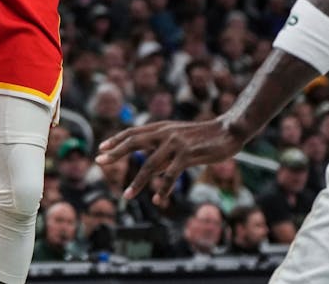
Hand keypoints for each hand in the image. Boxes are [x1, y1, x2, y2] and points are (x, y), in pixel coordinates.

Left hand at [97, 117, 238, 205]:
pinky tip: (158, 200)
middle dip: (115, 153)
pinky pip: (171, 175)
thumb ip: (164, 153)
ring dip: (138, 182)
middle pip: (134, 142)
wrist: (229, 130)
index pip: (133, 132)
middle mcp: (165, 133)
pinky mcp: (187, 154)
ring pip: (150, 164)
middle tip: (99, 162)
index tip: (101, 148)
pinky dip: (163, 188)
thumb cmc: (204, 137)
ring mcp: (175, 143)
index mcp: (161, 127)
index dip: (116, 140)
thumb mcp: (180, 141)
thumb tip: (151, 171)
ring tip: (126, 196)